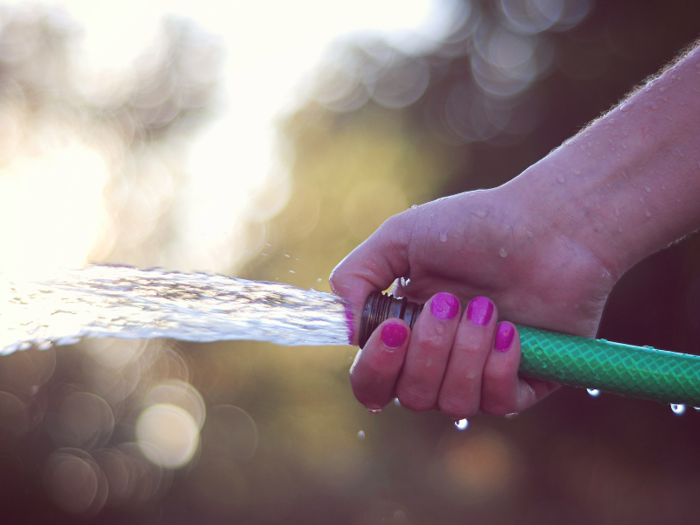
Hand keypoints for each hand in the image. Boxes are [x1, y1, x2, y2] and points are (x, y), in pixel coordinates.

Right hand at [331, 184, 617, 416]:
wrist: (551, 224)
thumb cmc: (476, 225)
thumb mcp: (401, 237)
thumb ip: (356, 276)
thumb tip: (346, 329)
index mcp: (406, 332)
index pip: (372, 381)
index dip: (376, 367)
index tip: (396, 329)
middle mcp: (440, 360)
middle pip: (410, 397)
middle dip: (429, 350)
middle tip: (450, 302)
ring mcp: (481, 373)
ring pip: (453, 403)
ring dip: (465, 354)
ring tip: (486, 308)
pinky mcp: (526, 382)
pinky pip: (499, 404)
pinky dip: (499, 367)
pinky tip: (512, 331)